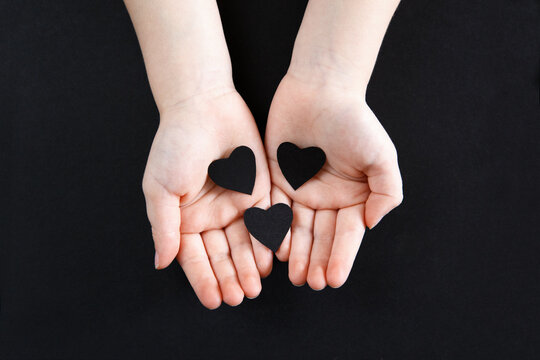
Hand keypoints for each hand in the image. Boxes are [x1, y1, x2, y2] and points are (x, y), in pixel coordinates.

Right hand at [143, 89, 272, 308]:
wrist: (204, 107)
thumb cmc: (174, 145)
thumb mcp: (160, 188)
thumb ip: (165, 227)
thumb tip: (162, 262)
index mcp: (186, 219)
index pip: (195, 257)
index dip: (204, 279)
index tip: (214, 300)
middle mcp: (212, 217)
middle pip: (223, 255)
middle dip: (231, 276)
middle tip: (241, 296)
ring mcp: (237, 205)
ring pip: (247, 243)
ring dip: (251, 265)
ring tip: (255, 285)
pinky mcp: (260, 191)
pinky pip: (267, 220)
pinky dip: (269, 239)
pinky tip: (272, 257)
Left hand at [265, 74, 402, 289]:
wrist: (320, 90)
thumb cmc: (354, 121)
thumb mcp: (381, 156)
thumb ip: (386, 193)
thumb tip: (371, 224)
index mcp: (352, 198)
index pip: (346, 234)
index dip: (340, 257)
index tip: (333, 279)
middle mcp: (327, 199)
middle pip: (320, 237)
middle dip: (315, 261)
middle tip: (310, 282)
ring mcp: (301, 191)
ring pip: (296, 229)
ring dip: (295, 252)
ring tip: (293, 274)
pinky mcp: (277, 180)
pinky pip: (274, 209)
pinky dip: (274, 229)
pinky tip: (273, 247)